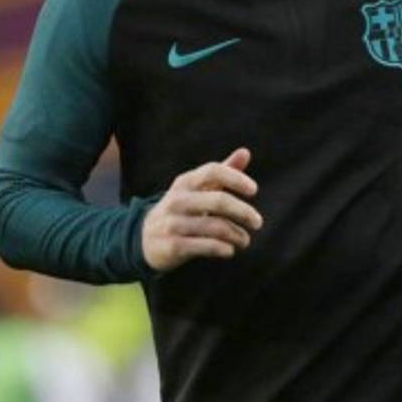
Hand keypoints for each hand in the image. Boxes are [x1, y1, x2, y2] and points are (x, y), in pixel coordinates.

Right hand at [141, 147, 262, 271]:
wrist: (144, 238)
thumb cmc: (181, 209)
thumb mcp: (197, 188)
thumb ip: (223, 171)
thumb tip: (245, 152)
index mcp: (185, 182)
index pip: (212, 171)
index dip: (235, 178)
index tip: (254, 190)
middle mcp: (178, 200)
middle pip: (218, 201)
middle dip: (243, 212)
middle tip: (257, 222)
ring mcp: (173, 223)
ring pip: (215, 227)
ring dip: (237, 235)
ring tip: (245, 240)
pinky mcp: (173, 245)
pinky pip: (205, 246)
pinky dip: (223, 249)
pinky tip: (230, 250)